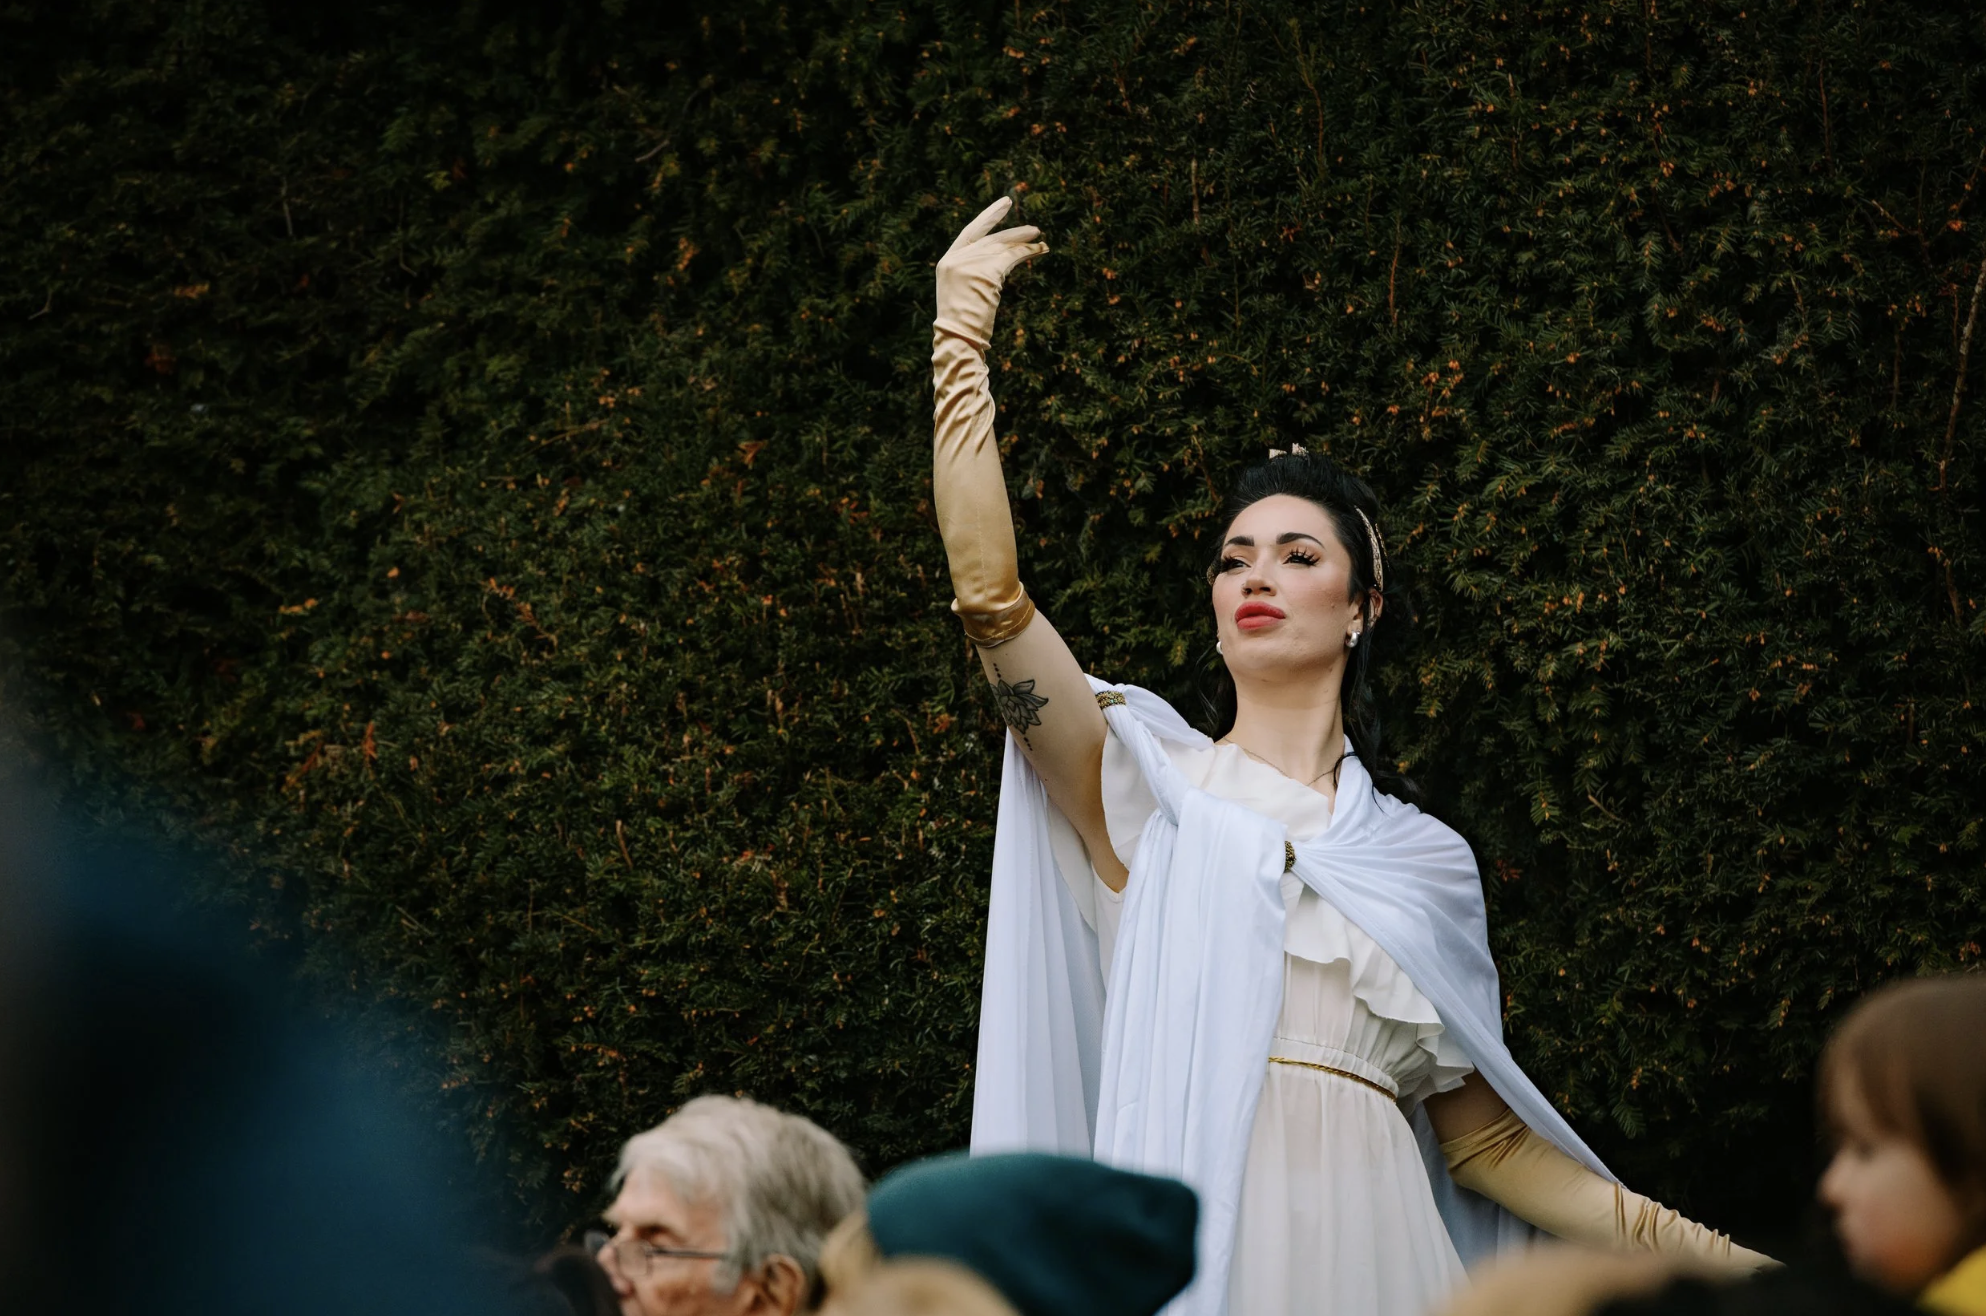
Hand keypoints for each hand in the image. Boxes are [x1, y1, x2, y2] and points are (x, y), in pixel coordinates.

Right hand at [934, 196, 1047, 349]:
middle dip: (1011, 229)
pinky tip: (1039, 249)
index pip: (969, 233)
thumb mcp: (962, 294)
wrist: (957, 337)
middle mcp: (956, 259)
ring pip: (1002, 247)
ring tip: (1040, 236)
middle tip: (1030, 223)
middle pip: (990, 238)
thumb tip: (999, 263)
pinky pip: (1011, 257)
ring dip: (1023, 241)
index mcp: (947, 262)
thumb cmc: (961, 325)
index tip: (1003, 206)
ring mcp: (969, 264)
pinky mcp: (985, 271)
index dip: (988, 218)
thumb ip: (973, 274)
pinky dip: (1026, 252)